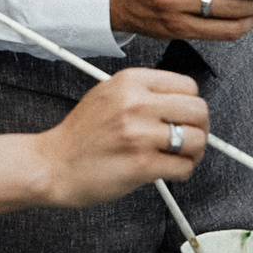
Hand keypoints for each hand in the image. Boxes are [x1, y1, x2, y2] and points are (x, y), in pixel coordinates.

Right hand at [35, 68, 209, 207]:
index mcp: (130, 81)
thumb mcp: (107, 94)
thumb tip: (182, 102)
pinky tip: (167, 170)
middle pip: (198, 110)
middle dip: (199, 128)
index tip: (184, 117)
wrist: (52, 164)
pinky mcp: (141, 165)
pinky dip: (181, 171)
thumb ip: (143, 92)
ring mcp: (139, 134)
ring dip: (193, 152)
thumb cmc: (80, 134)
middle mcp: (135, 104)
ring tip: (178, 156)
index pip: (187, 85)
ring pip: (196, 140)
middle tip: (189, 138)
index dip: (190, 104)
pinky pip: (184, 167)